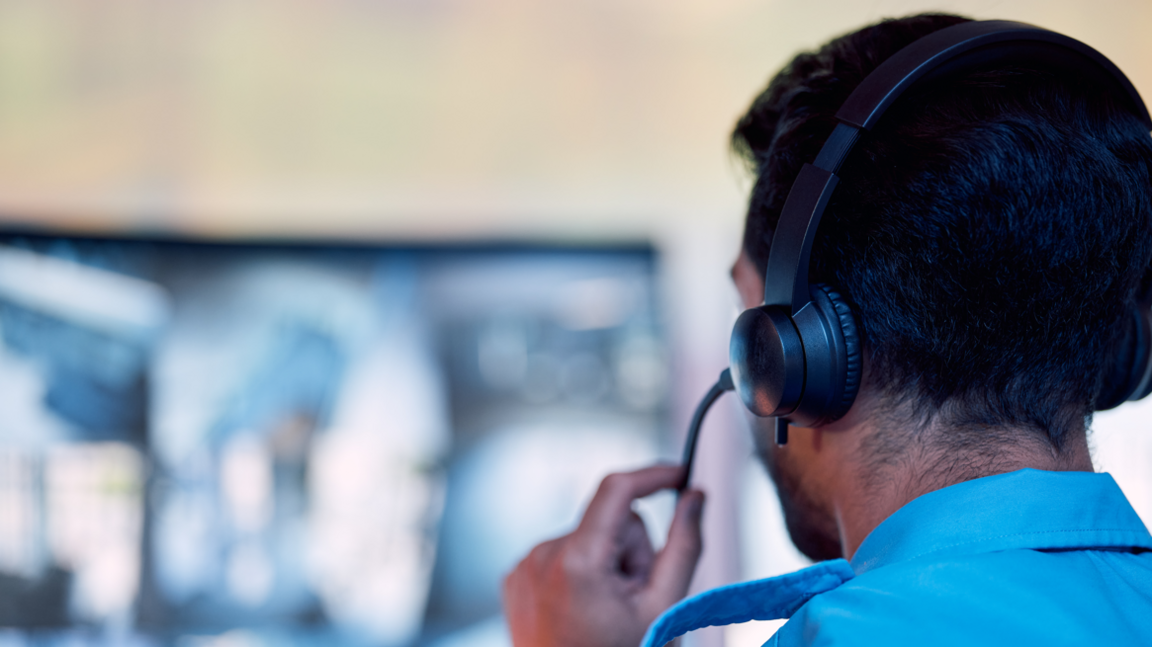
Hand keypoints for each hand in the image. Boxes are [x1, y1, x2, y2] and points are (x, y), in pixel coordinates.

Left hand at [503, 465, 705, 646]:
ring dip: (608, 566)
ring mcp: (524, 568)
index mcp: (576, 561)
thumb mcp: (663, 606)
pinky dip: (582, 575)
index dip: (654, 475)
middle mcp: (541, 556)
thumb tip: (696, 497)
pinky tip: (584, 612)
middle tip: (636, 598)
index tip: (680, 476)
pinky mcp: (516, 579)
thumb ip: (685, 544)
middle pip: (609, 521)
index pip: (617, 489)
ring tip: (608, 612)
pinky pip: (563, 555)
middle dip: (632, 550)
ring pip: (588, 538)